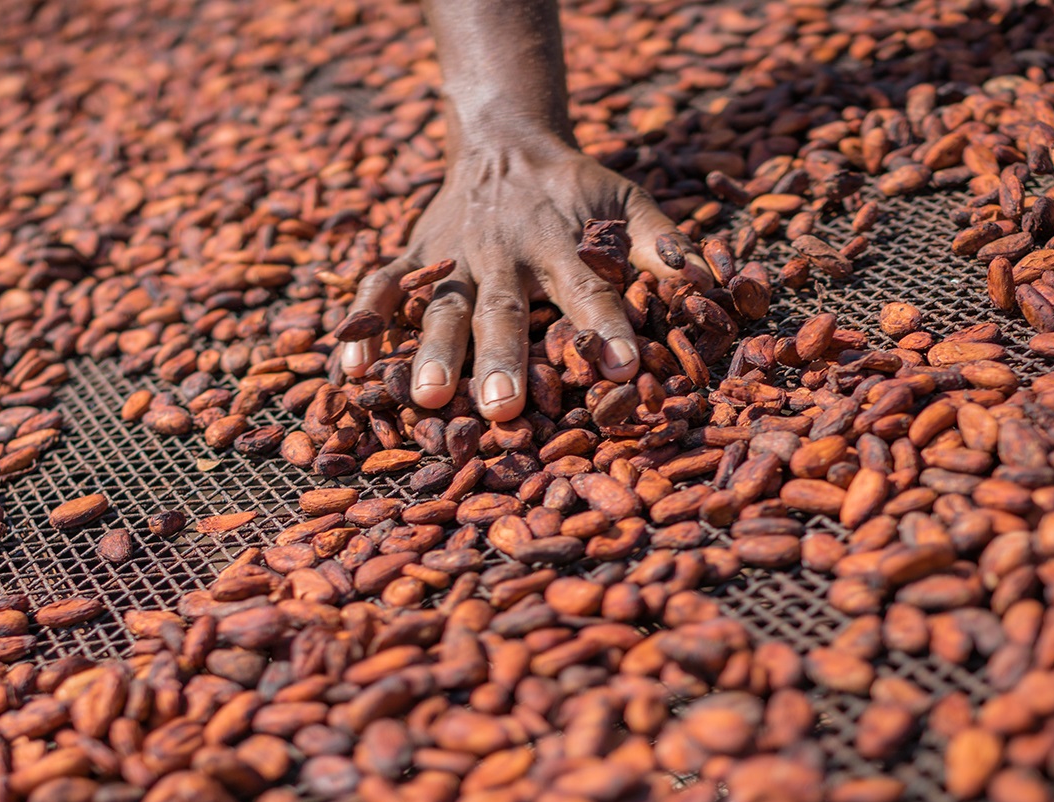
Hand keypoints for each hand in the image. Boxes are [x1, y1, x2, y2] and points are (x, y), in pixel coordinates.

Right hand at [341, 140, 712, 420]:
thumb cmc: (573, 188)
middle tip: (501, 410)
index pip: (589, 289)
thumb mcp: (626, 200)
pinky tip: (348, 374)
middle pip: (502, 310)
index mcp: (559, 243)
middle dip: (502, 360)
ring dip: (430, 352)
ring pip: (437, 307)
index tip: (626, 370)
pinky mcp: (412, 257)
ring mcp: (451, 257)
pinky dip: (361, 329)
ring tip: (426, 398)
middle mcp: (502, 253)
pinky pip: (379, 292)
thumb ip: (661, 243)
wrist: (503, 139)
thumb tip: (705, 281)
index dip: (607, 327)